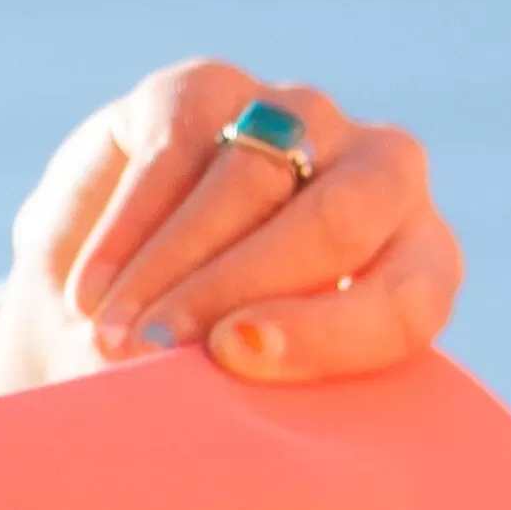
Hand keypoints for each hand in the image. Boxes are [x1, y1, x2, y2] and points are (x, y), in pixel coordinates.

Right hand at [0, 56, 460, 400]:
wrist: (112, 311)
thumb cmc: (210, 378)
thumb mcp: (252, 406)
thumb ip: (270, 411)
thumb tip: (226, 420)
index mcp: (420, 266)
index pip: (403, 298)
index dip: (325, 335)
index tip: (236, 360)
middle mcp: (381, 175)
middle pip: (335, 222)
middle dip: (238, 292)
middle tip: (158, 356)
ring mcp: (300, 119)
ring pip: (246, 184)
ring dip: (168, 271)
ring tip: (109, 342)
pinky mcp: (213, 88)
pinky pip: (176, 149)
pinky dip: (128, 230)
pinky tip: (90, 292)